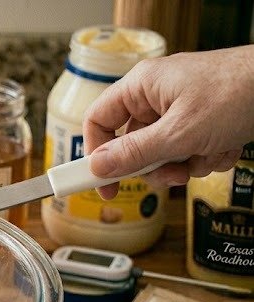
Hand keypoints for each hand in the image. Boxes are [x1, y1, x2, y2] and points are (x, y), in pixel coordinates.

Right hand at [83, 45, 253, 198]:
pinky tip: (225, 145)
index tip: (101, 183)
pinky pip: (189, 149)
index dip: (96, 154)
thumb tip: (97, 168)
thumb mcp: (179, 132)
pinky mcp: (203, 119)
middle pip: (134, 144)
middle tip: (172, 173)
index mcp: (142, 87)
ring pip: (164, 152)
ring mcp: (181, 107)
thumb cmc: (237, 92)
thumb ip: (134, 153)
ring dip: (187, 162)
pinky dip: (206, 155)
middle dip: (157, 165)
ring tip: (209, 153)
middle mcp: (157, 95)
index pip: (99, 121)